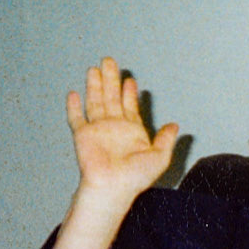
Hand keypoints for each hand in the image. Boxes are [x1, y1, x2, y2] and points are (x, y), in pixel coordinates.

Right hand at [65, 57, 178, 201]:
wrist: (113, 187)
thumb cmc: (135, 178)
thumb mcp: (160, 157)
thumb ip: (166, 139)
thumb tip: (174, 126)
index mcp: (131, 131)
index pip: (129, 106)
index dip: (129, 92)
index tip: (129, 79)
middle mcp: (114, 127)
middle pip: (111, 97)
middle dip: (111, 79)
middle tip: (110, 61)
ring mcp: (97, 130)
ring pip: (95, 101)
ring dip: (94, 85)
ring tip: (94, 69)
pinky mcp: (82, 135)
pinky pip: (76, 117)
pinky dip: (73, 106)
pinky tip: (73, 93)